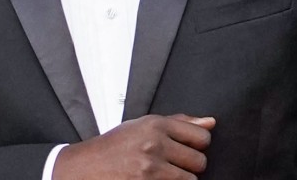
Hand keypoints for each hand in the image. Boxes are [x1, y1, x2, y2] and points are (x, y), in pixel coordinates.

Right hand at [53, 114, 214, 179]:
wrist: (86, 167)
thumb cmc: (114, 147)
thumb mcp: (140, 126)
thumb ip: (177, 123)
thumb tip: (210, 122)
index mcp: (154, 125)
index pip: (201, 137)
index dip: (196, 146)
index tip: (184, 148)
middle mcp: (154, 144)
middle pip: (200, 161)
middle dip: (188, 166)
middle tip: (169, 163)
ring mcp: (151, 168)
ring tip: (159, 174)